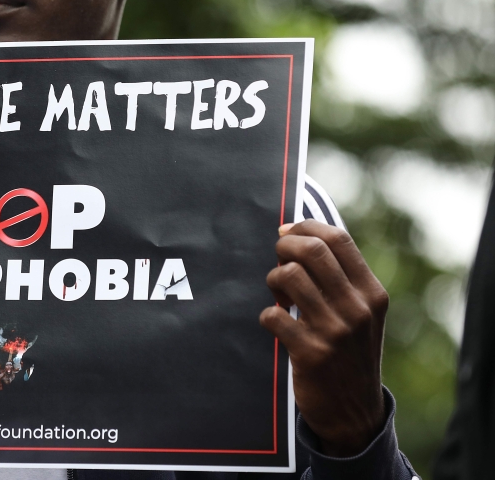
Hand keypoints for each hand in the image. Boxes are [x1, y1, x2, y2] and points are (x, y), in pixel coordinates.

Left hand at [259, 220, 387, 456]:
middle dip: (284, 247)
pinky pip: (273, 316)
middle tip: (277, 259)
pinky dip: (267, 316)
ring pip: (288, 276)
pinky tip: (276, 325)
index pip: (338, 239)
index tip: (286, 232)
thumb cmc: (349, 352)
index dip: (305, 227)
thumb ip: (340, 278)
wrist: (354, 413)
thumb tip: (297, 233)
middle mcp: (357, 308)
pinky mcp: (310, 353)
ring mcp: (335, 331)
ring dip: (273, 280)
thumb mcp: (361, 314)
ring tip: (278, 294)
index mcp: (372, 293)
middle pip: (311, 250)